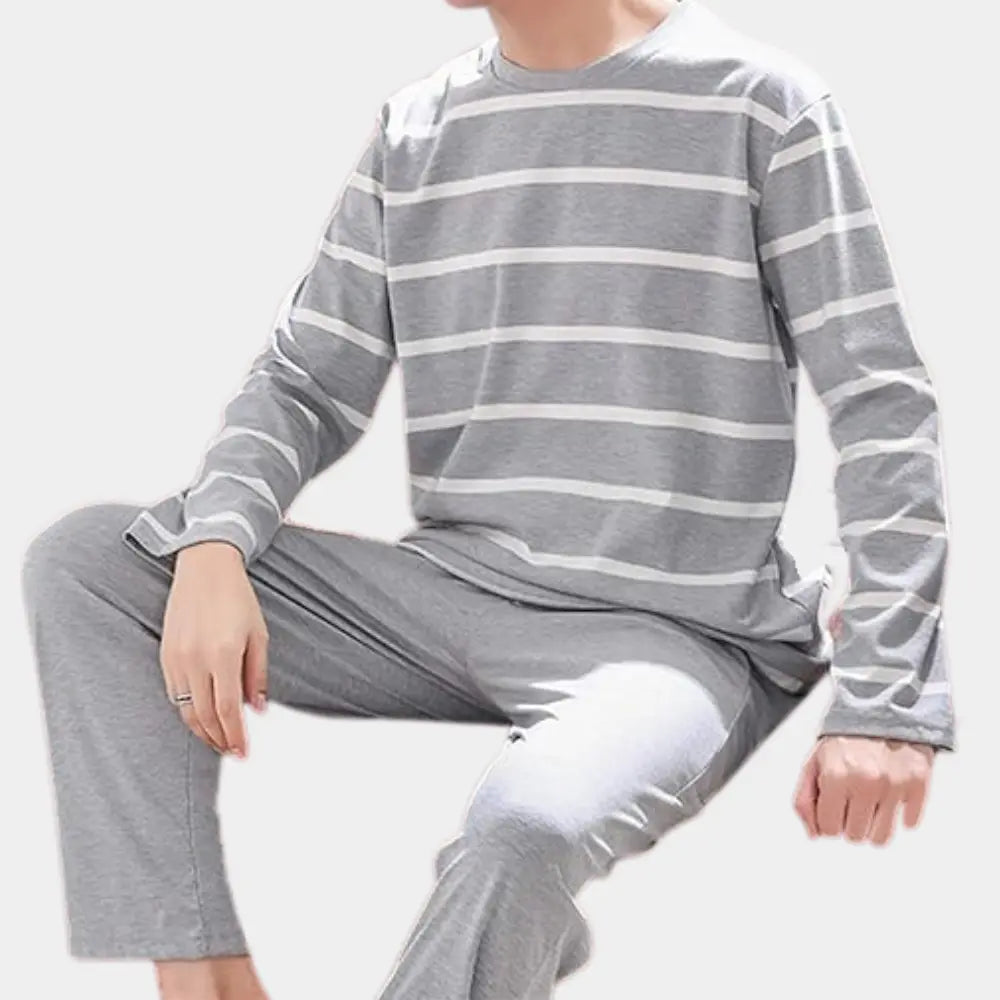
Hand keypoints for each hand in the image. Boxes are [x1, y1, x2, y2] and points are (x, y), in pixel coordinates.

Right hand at [160, 541, 269, 755]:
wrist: (205, 568)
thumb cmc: (237, 598)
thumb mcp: (258, 634)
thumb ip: (257, 675)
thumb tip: (257, 710)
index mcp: (222, 654)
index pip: (227, 710)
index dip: (235, 735)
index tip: (244, 752)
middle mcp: (195, 660)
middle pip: (204, 716)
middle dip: (219, 739)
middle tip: (232, 752)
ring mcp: (176, 658)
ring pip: (186, 710)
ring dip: (202, 731)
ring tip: (218, 741)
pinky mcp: (164, 655)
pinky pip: (175, 694)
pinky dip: (188, 711)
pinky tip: (201, 717)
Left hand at [794, 735, 934, 844]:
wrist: (881, 706)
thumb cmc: (844, 737)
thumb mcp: (814, 761)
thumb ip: (804, 798)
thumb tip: (814, 834)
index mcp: (835, 776)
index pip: (829, 829)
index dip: (829, 819)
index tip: (833, 806)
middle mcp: (865, 783)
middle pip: (855, 836)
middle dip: (850, 822)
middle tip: (852, 800)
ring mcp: (894, 785)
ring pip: (881, 838)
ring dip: (874, 826)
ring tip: (870, 803)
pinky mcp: (918, 783)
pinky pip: (910, 822)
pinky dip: (901, 814)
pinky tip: (891, 795)